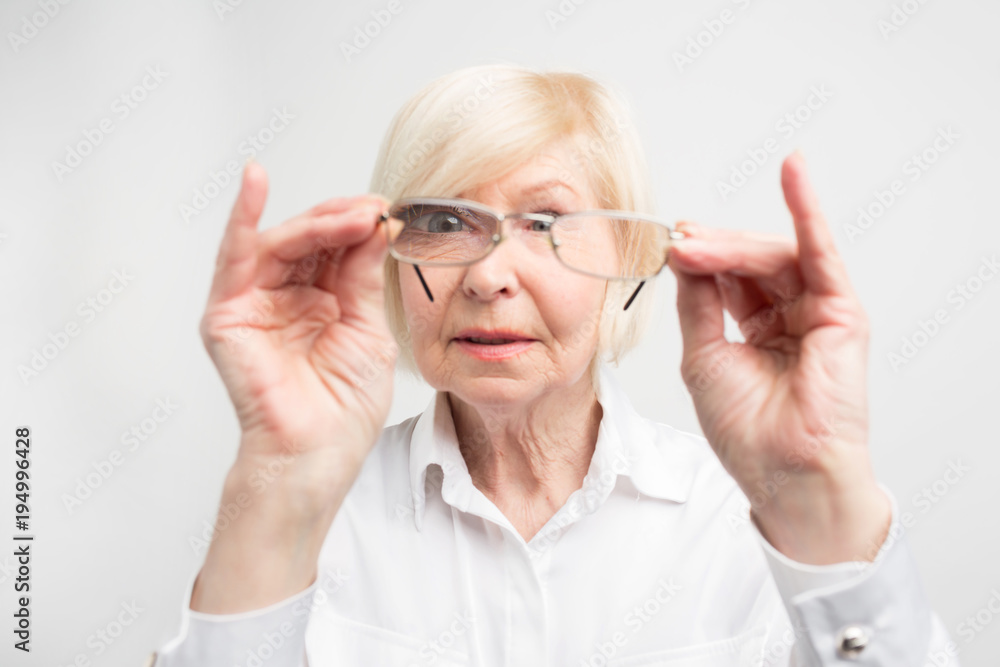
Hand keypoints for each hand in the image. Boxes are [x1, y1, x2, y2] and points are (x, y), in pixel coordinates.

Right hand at [200, 161, 396, 490]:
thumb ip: (363, 276)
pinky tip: (254, 180)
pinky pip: (234, 256)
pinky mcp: (228, 314)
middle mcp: (284, 297)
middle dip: (343, 220)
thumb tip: (374, 224)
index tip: (390, 212)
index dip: (360, 226)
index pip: (336, 248)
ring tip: (353, 215)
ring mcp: (254, 303)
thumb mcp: (367, 328)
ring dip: (317, 223)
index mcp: (320, 301)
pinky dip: (242, 217)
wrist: (318, 452)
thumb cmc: (343, 406)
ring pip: (281, 242)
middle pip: (309, 239)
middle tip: (374, 210)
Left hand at [668, 151, 890, 563]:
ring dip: (732, 243)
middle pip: (749, 261)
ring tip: (695, 243)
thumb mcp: (704, 356)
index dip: (699, 257)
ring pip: (773, 256)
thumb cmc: (746, 429)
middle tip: (678, 242)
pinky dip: (808, 211)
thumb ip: (699, 304)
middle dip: (711, 248)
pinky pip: (822, 252)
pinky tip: (794, 174)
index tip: (668, 244)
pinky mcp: (841, 311)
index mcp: (757, 327)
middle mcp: (789, 314)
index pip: (727, 276)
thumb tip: (683, 254)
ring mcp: (817, 311)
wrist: (782, 472)